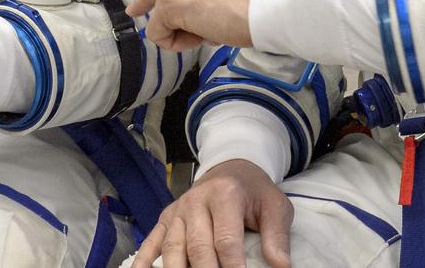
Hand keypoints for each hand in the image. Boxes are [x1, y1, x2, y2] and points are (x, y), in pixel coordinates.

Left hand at [127, 0, 256, 51]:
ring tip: (210, 29)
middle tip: (168, 31)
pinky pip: (158, 35)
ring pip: (160, 19)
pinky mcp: (167, 5)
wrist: (259, 8)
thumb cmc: (249, 1)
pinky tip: (201, 36)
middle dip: (166, 18)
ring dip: (183, 32)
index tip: (135, 9)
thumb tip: (183, 13)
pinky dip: (177, 44)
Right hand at [131, 159, 292, 267]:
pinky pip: (152, 242)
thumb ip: (277, 235)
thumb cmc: (254, 192)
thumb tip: (281, 266)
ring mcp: (178, 211)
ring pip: (172, 248)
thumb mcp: (274, 205)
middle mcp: (196, 201)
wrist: (231, 167)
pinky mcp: (166, 218)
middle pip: (197, 248)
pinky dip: (144, 261)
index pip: (226, 241)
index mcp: (225, 195)